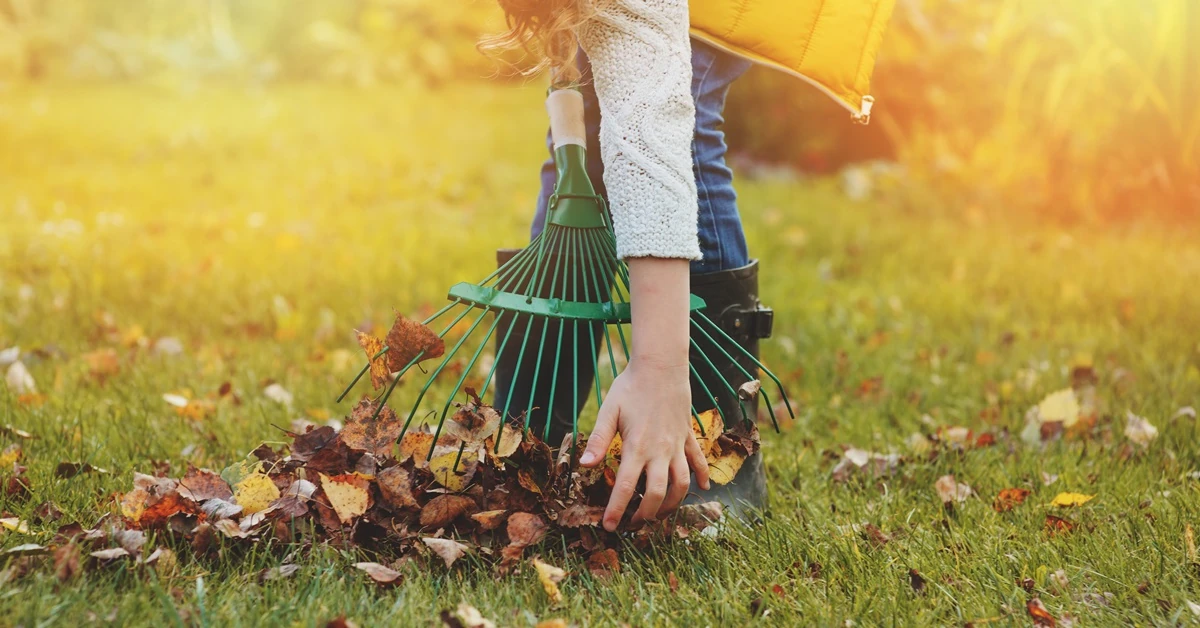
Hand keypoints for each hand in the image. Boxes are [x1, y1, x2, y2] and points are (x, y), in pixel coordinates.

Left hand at [578, 357, 710, 530]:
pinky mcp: (687, 437)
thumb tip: (585, 465)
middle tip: (633, 524)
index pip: (625, 486)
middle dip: (645, 514)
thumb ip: (598, 439)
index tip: (609, 527)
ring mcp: (677, 445)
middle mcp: (660, 451)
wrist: (661, 366)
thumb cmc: (631, 386)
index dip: (616, 509)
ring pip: (681, 484)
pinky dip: (703, 476)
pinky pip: (698, 461)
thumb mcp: (609, 411)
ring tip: (659, 514)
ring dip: (672, 504)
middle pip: (657, 493)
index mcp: (637, 446)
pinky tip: (704, 488)